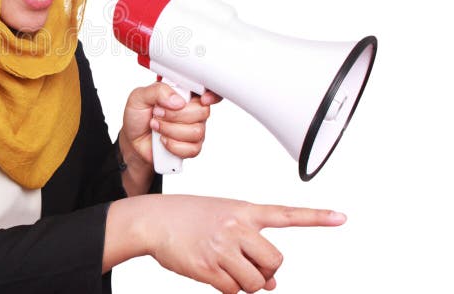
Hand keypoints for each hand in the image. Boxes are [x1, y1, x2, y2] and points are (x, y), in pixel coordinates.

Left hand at [121, 82, 222, 165]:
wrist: (132, 139)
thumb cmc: (138, 116)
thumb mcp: (139, 96)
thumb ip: (157, 91)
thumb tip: (177, 100)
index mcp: (183, 93)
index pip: (208, 91)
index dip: (211, 95)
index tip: (202, 99)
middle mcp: (192, 110)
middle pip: (202, 112)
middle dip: (175, 115)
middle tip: (157, 113)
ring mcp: (194, 129)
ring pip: (196, 131)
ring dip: (171, 130)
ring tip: (156, 126)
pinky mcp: (190, 147)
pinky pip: (192, 149)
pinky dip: (173, 145)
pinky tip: (162, 140)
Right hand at [140, 195, 346, 292]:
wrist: (154, 219)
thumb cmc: (190, 217)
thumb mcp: (223, 220)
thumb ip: (250, 244)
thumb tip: (272, 285)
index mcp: (243, 210)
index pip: (286, 214)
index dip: (316, 217)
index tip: (342, 217)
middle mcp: (236, 227)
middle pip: (275, 262)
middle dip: (266, 270)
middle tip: (248, 265)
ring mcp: (222, 247)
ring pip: (256, 282)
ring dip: (247, 283)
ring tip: (227, 267)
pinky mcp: (207, 267)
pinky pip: (232, 290)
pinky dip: (226, 287)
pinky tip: (211, 270)